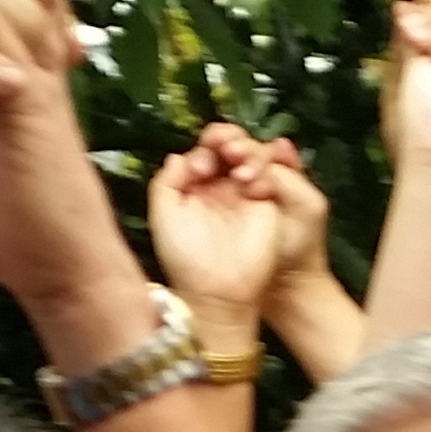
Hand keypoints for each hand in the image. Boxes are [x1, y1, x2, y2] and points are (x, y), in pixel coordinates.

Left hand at [149, 124, 294, 318]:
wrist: (217, 291)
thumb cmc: (185, 258)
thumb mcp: (163, 215)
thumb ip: (166, 182)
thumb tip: (180, 155)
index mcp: (194, 190)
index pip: (202, 154)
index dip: (202, 151)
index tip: (198, 169)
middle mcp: (220, 189)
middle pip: (226, 149)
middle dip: (224, 140)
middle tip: (221, 148)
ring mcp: (244, 196)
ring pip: (249, 156)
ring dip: (244, 150)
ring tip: (234, 158)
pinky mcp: (266, 204)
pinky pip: (268, 175)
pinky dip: (260, 169)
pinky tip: (247, 180)